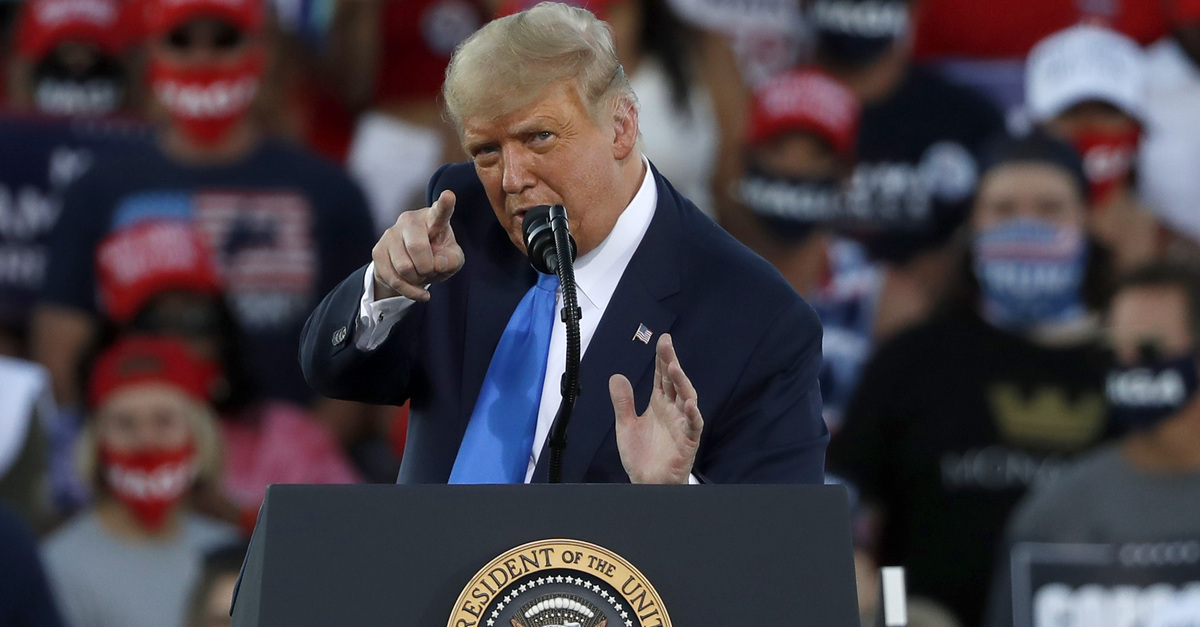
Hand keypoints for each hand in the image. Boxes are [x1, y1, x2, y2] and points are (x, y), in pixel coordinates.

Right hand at [372, 190, 464, 300]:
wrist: (412, 268)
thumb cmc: (437, 257)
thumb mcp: (452, 259)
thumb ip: (452, 260)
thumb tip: (438, 263)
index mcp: (433, 218)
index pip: (440, 212)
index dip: (445, 204)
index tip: (449, 195)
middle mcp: (410, 220)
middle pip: (417, 247)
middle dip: (427, 267)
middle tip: (431, 269)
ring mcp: (391, 233)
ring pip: (404, 267)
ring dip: (417, 279)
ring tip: (421, 274)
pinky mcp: (378, 251)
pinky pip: (394, 278)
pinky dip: (409, 290)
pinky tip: (417, 290)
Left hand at [609, 333, 702, 483]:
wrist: (647, 483)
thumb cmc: (641, 456)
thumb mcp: (625, 425)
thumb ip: (622, 402)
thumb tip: (617, 376)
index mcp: (658, 404)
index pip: (661, 377)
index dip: (662, 359)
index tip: (662, 340)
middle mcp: (672, 410)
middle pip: (674, 382)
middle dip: (671, 362)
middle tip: (666, 345)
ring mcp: (681, 424)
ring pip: (686, 398)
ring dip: (682, 383)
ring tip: (674, 368)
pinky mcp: (688, 440)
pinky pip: (693, 425)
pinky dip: (692, 414)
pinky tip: (689, 403)